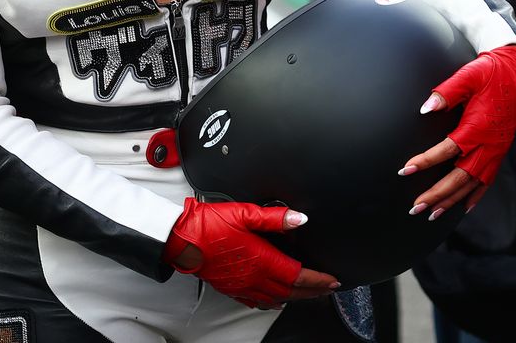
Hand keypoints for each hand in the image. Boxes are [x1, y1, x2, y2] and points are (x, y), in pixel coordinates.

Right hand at [164, 198, 338, 308]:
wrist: (182, 238)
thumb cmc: (210, 224)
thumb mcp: (246, 213)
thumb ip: (275, 217)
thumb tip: (299, 219)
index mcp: (261, 259)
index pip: (297, 275)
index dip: (318, 279)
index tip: (333, 280)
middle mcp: (253, 278)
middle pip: (291, 291)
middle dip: (313, 291)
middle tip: (328, 289)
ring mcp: (242, 285)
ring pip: (276, 299)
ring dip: (296, 297)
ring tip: (309, 293)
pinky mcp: (232, 287)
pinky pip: (258, 301)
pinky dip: (273, 301)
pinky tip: (276, 299)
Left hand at [399, 45, 515, 219]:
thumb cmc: (491, 73)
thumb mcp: (468, 75)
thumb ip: (446, 93)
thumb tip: (425, 109)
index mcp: (478, 126)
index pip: (448, 149)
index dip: (426, 161)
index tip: (406, 170)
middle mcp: (488, 144)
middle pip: (460, 177)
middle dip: (437, 194)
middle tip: (415, 207)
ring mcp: (496, 151)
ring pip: (472, 184)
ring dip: (451, 200)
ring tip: (432, 214)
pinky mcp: (500, 151)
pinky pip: (487, 180)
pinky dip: (475, 196)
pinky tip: (463, 208)